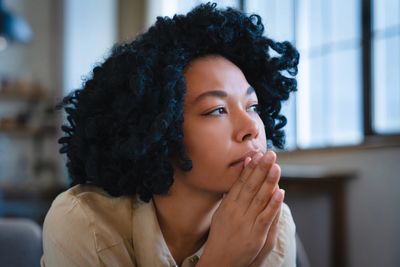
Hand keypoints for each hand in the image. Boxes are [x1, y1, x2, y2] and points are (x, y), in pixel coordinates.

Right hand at [197, 151, 283, 266]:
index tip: (257, 154)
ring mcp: (246, 222)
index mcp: (228, 204)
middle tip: (270, 154)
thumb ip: (231, 197)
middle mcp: (236, 211)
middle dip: (261, 169)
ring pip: (259, 198)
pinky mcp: (256, 234)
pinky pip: (265, 216)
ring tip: (276, 167)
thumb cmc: (221, 236)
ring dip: (269, 181)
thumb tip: (239, 180)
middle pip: (251, 186)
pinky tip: (280, 192)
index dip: (250, 168)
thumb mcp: (221, 213)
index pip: (241, 182)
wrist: (219, 260)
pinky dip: (273, 204)